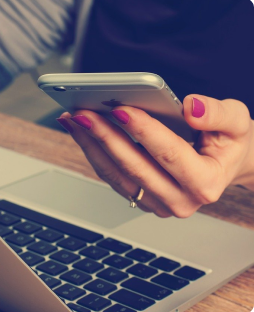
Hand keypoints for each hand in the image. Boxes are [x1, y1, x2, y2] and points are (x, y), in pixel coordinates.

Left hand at [57, 95, 253, 217]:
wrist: (223, 165)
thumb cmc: (229, 143)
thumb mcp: (237, 123)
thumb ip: (218, 114)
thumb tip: (190, 108)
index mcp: (205, 183)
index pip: (169, 154)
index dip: (143, 131)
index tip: (120, 109)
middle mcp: (180, 200)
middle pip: (135, 167)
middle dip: (106, 137)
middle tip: (83, 113)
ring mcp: (158, 203)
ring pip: (117, 175)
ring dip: (92, 146)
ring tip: (75, 121)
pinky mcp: (143, 198)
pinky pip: (113, 177)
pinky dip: (95, 154)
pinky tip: (83, 134)